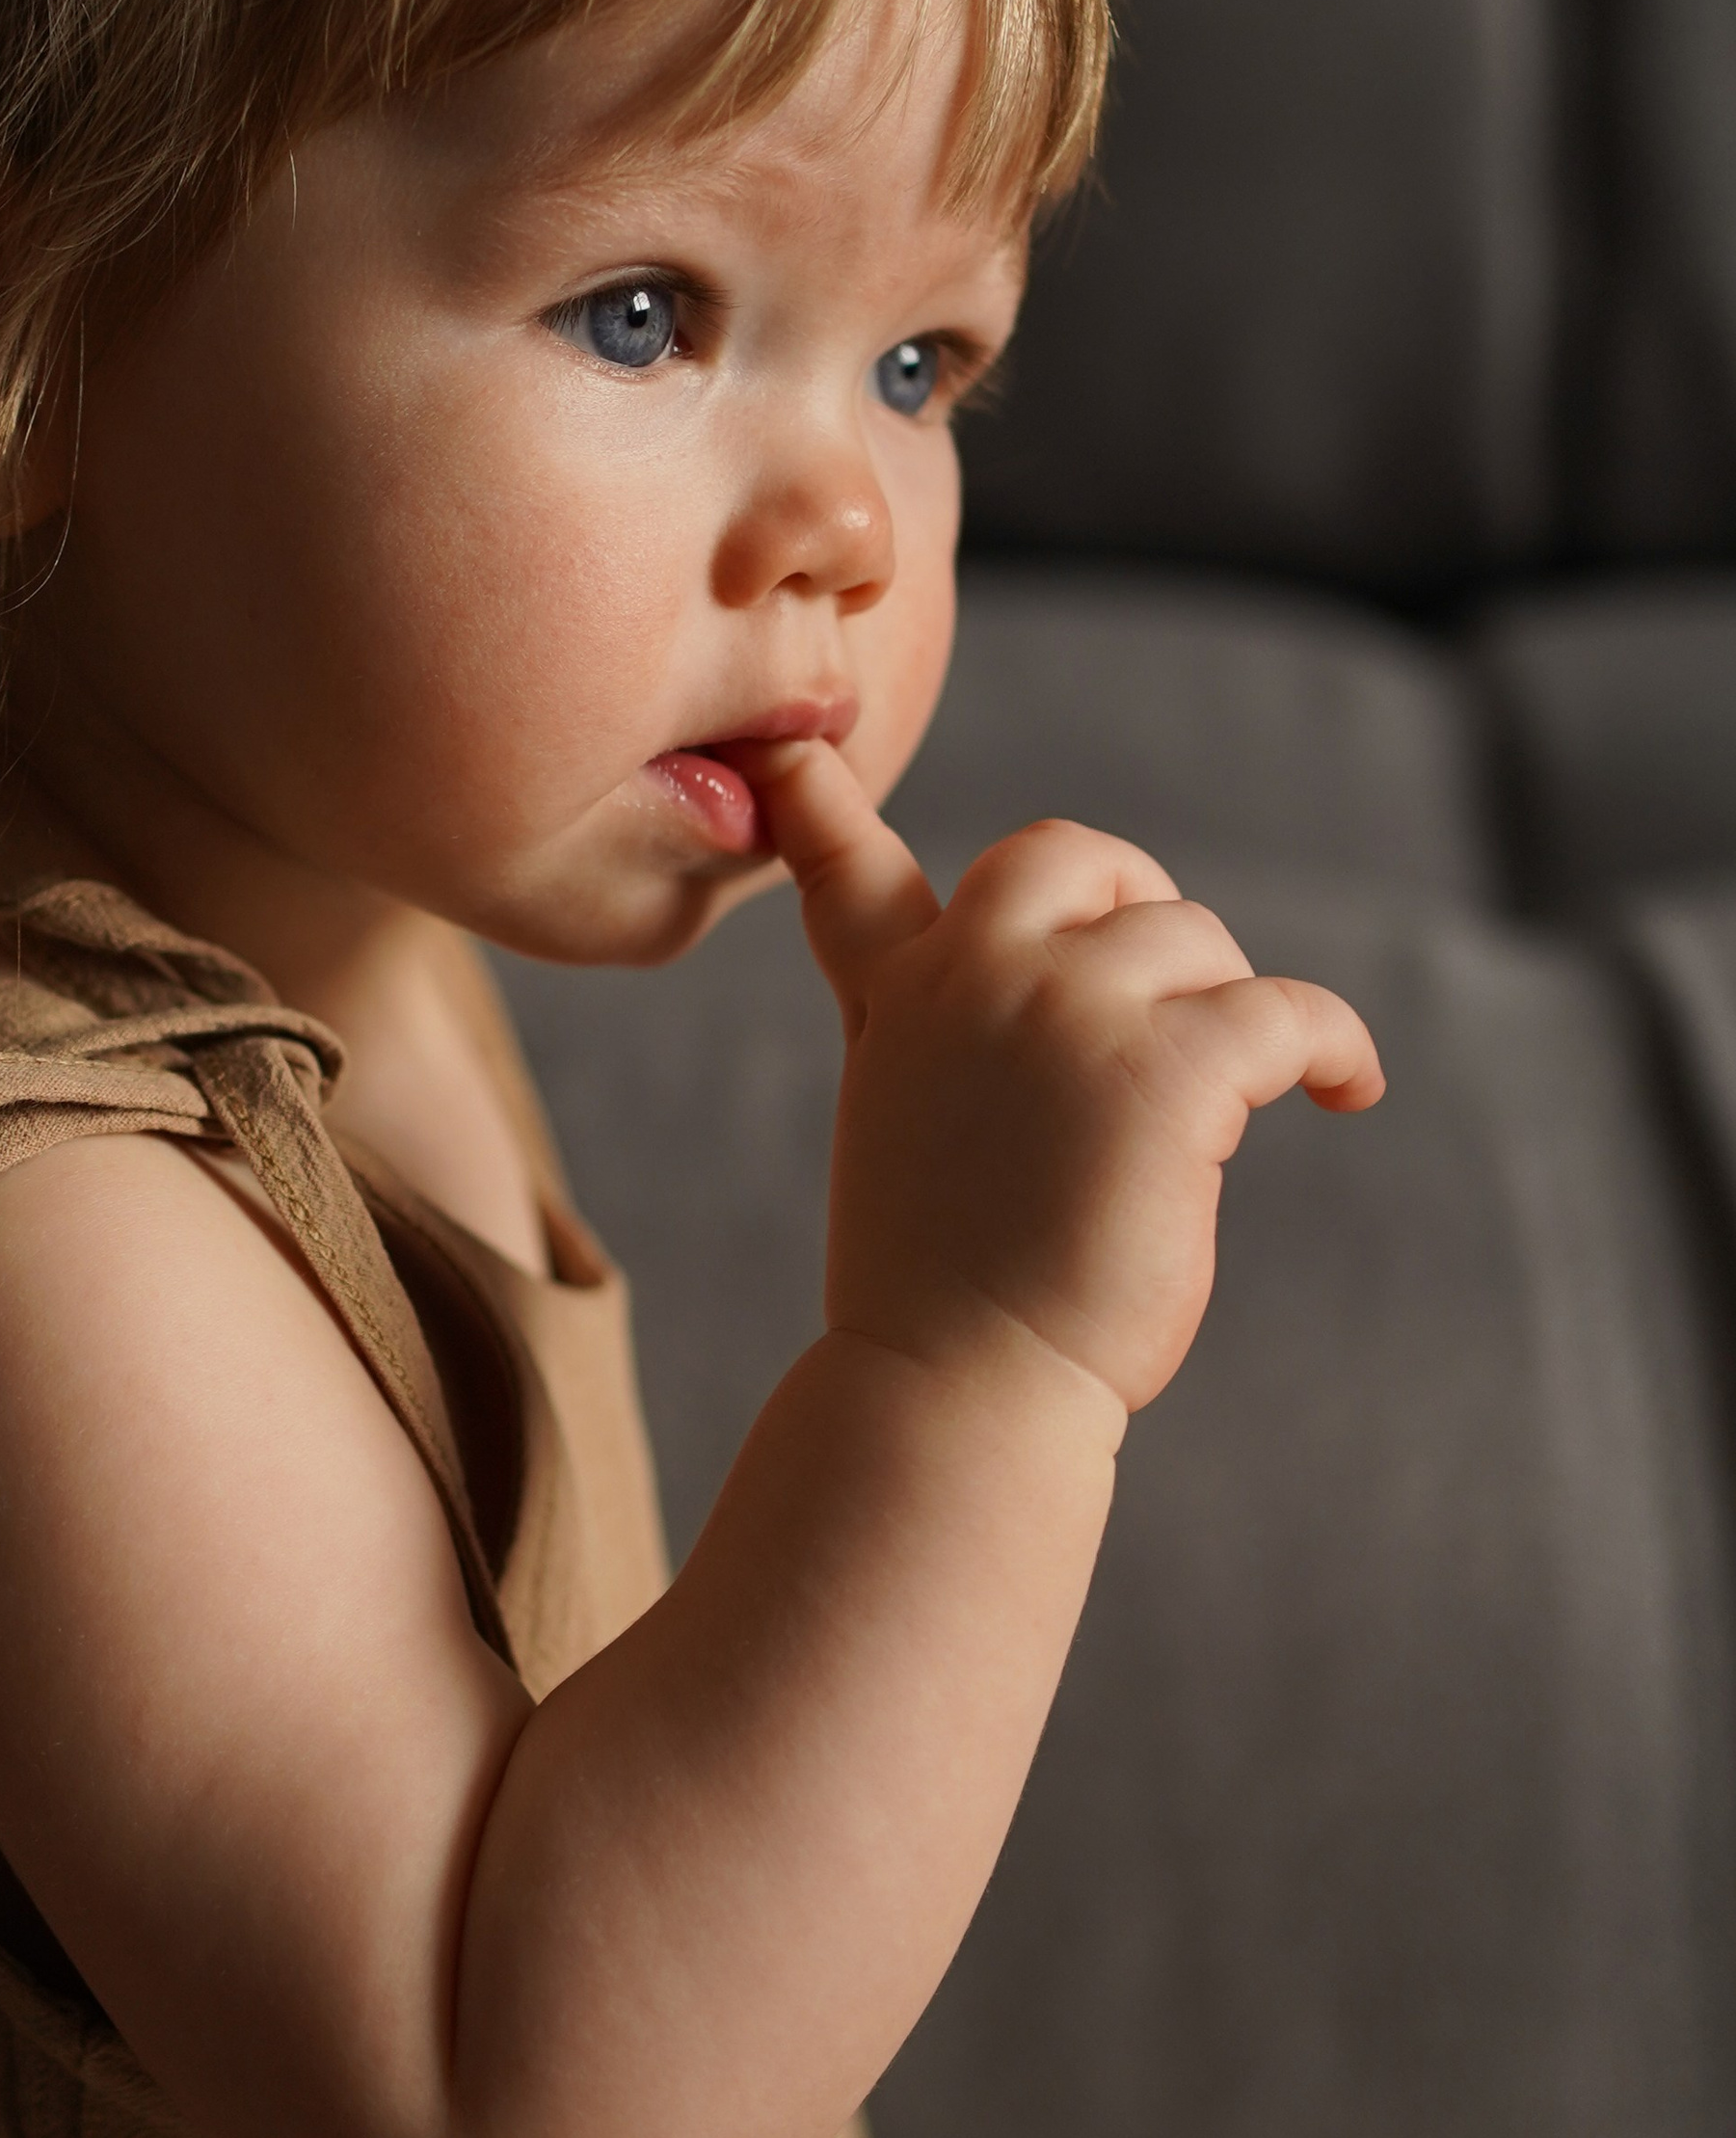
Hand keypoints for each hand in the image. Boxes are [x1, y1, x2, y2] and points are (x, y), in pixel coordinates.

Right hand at [746, 740, 1384, 1415]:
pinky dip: (1336, 1048)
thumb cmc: (941, 1284)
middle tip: (1171, 997)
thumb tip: (996, 963)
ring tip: (1217, 1111)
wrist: (962, 1385)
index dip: (818, 807)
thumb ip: (919, 1019)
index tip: (788, 752)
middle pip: (1078, 855)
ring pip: (1195, 940)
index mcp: (900, 996)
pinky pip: (1288, 1009)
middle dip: (1136, 904)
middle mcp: (973, 975)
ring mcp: (1068, 1009)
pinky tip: (1349, 1091)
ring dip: (1223, 1016)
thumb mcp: (898, 1121)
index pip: (851, 872)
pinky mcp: (1170, 1067)